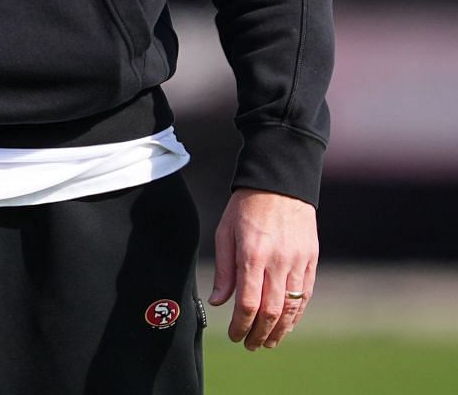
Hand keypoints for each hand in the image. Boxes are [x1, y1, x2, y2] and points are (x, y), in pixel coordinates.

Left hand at [210, 187, 318, 349]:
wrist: (280, 184)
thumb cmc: (245, 207)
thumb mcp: (225, 233)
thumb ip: (224, 270)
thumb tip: (219, 301)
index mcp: (252, 254)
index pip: (248, 302)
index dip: (241, 324)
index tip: (234, 335)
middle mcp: (278, 262)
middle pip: (271, 311)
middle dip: (259, 333)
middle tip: (249, 345)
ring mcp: (298, 262)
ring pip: (291, 307)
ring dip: (280, 330)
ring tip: (267, 342)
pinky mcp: (311, 260)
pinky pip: (305, 295)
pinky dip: (296, 314)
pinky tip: (286, 324)